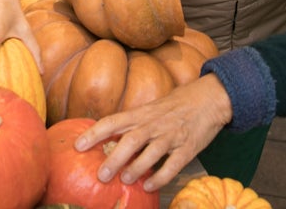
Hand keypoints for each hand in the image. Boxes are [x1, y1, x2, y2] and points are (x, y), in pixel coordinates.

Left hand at [74, 74, 232, 191]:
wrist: (207, 99)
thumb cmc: (173, 106)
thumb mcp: (149, 109)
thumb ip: (131, 123)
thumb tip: (106, 139)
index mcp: (140, 113)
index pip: (112, 121)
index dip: (94, 133)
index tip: (78, 146)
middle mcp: (153, 124)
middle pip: (130, 140)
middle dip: (114, 159)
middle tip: (100, 175)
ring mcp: (171, 136)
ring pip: (150, 153)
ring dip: (135, 168)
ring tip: (124, 180)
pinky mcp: (187, 148)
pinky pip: (172, 165)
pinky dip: (159, 177)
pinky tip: (148, 185)